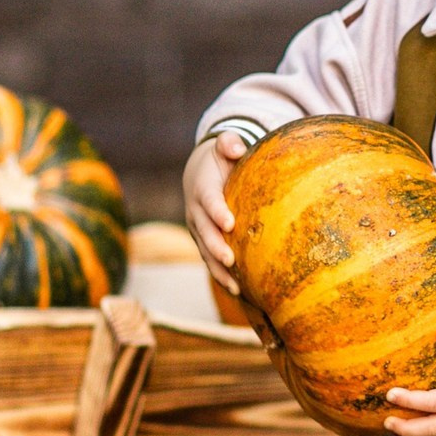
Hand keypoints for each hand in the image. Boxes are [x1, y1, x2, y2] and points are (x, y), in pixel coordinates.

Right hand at [183, 130, 248, 293]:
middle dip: (216, 247)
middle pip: (205, 232)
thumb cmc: (221, 161)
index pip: (209, 200)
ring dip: (219, 270)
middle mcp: (196, 212)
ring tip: (236, 287)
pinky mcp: (203, 243)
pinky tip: (239, 292)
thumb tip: (236, 147)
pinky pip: (210, 261)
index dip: (217, 211)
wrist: (199, 174)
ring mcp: (198, 230)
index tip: (229, 222)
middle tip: (231, 259)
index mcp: (203, 189)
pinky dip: (222, 276)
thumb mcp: (223, 147)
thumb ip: (229, 143)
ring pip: (206, 252)